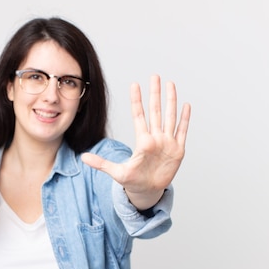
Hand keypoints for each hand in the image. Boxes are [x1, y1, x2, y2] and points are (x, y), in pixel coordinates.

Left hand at [81, 75, 190, 209]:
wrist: (148, 192)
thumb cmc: (132, 181)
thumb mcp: (116, 173)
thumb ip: (101, 163)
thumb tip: (82, 157)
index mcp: (142, 141)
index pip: (139, 115)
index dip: (137, 100)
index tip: (134, 84)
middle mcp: (155, 138)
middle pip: (155, 111)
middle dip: (155, 93)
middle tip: (154, 76)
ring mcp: (167, 143)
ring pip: (170, 117)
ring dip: (171, 101)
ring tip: (171, 84)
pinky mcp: (177, 151)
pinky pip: (182, 132)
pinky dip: (184, 119)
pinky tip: (186, 105)